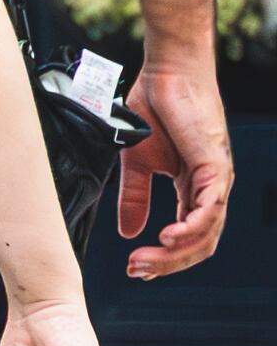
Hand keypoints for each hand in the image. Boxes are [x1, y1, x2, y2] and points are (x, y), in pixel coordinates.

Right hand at [122, 50, 235, 280]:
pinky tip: (165, 237)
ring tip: (145, 260)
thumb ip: (135, 198)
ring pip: (207, 233)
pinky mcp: (216, 167)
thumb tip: (128, 232)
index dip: (165, 258)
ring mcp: (217, 180)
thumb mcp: (136, 162)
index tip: (135, 269)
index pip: (188, 237)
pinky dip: (190, 228)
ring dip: (176, 253)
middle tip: (136, 271)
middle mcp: (210, 190)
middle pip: (199, 244)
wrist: (166, 75)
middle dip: (168, 264)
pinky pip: (209, 209)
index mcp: (193, 189)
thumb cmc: (154, 109)